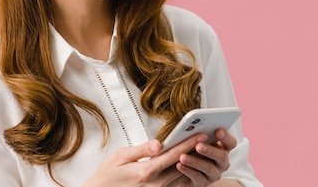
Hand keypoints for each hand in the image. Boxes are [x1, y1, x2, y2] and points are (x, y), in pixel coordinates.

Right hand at [83, 135, 207, 186]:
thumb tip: (158, 143)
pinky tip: (191, 166)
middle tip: (209, 140)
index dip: (188, 144)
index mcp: (146, 171)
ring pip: (183, 177)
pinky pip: (177, 186)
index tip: (200, 135)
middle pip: (183, 166)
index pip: (174, 155)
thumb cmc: (108, 175)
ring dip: (194, 163)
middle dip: (196, 152)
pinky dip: (186, 175)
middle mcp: (156, 184)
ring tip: (204, 151)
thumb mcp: (119, 157)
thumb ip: (141, 150)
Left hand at [174, 128, 236, 186]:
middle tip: (198, 146)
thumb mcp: (191, 141)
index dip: (226, 137)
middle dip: (210, 150)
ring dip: (196, 162)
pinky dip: (188, 171)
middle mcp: (221, 162)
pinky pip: (198, 178)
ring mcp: (213, 174)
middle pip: (222, 156)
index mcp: (221, 148)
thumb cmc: (188, 150)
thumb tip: (189, 127)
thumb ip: (194, 134)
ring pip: (209, 168)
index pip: (230, 142)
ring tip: (182, 157)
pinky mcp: (203, 183)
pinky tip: (179, 165)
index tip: (218, 131)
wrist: (179, 171)